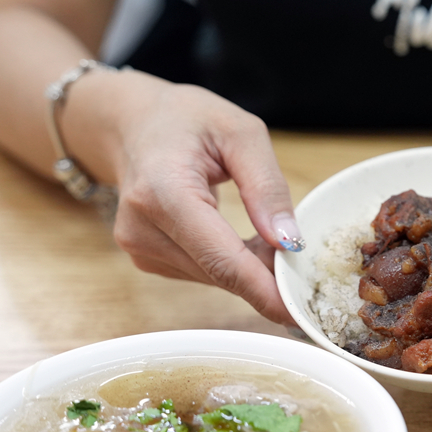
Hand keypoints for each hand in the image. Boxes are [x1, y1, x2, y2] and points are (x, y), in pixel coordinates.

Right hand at [89, 74, 300, 324]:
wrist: (132, 123)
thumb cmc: (185, 119)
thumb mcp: (240, 132)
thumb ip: (267, 186)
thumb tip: (288, 241)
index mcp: (162, 191)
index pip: (220, 258)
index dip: (262, 290)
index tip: (297, 313)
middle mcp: (142, 227)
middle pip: (220, 273)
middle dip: (266, 275)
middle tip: (299, 255)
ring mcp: (140, 248)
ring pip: (214, 278)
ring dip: (250, 268)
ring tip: (263, 230)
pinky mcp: (146, 259)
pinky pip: (203, 273)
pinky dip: (230, 264)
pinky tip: (238, 238)